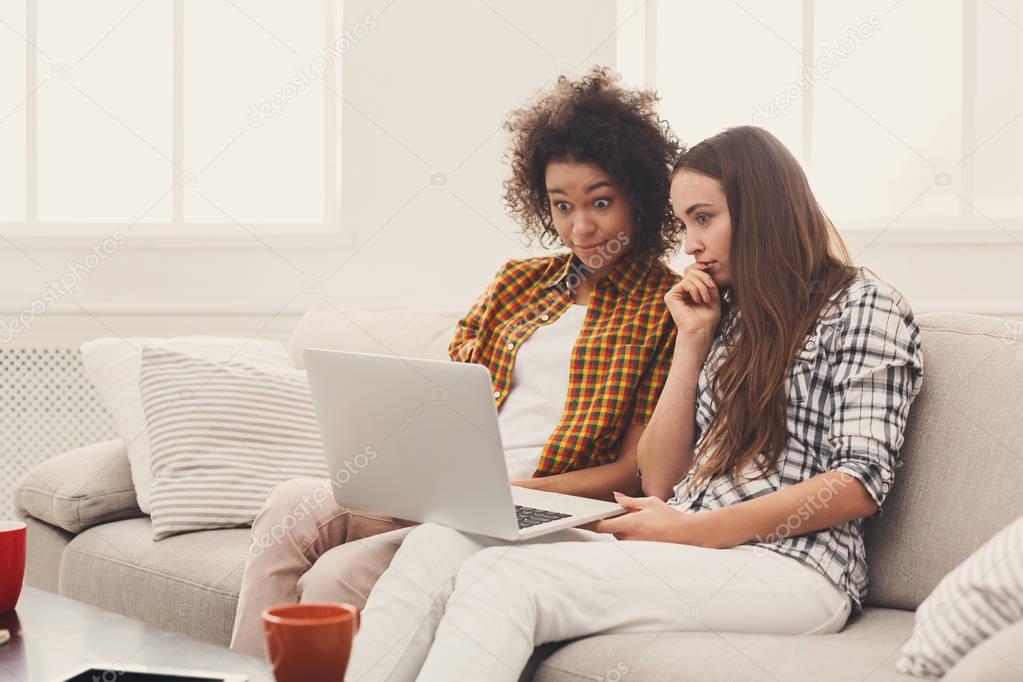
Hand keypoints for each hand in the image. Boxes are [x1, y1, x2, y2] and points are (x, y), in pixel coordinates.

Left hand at [592, 492, 706, 543]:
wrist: (686, 535)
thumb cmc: (670, 519)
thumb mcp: (650, 503)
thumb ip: (629, 501)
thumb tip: (616, 497)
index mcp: (630, 523)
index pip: (601, 526)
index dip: (588, 523)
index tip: (580, 519)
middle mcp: (629, 537)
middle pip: (610, 529)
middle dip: (612, 520)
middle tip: (623, 512)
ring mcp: (633, 546)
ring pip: (619, 534)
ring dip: (622, 527)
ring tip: (641, 521)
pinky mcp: (639, 551)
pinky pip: (628, 540)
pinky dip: (630, 533)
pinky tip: (644, 528)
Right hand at [664, 263, 720, 338]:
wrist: (701, 330)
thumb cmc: (708, 317)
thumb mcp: (713, 294)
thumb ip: (708, 280)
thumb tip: (704, 265)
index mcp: (691, 289)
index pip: (695, 271)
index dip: (702, 267)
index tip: (712, 267)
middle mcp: (682, 290)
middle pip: (692, 271)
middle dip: (704, 277)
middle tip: (712, 288)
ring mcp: (675, 292)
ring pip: (689, 276)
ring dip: (701, 287)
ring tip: (706, 299)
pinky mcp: (670, 296)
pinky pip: (685, 283)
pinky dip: (694, 290)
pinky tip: (697, 300)